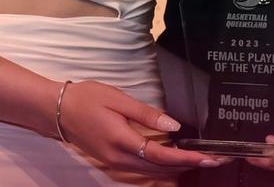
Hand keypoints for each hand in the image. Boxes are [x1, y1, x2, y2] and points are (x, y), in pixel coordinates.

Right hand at [57, 80, 225, 175]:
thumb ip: (146, 114)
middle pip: (162, 170)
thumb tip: (173, 127)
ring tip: (202, 159)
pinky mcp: (114, 162)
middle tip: (216, 158)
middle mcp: (121, 160)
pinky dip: (163, 167)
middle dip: (190, 165)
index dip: (188, 159)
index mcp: (123, 142)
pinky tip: (176, 159)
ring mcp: (116, 164)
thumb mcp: (118, 99)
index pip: (163, 157)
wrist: (57, 111)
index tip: (210, 158)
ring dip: (179, 168)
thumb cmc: (87, 99)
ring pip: (154, 174)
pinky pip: (144, 170)